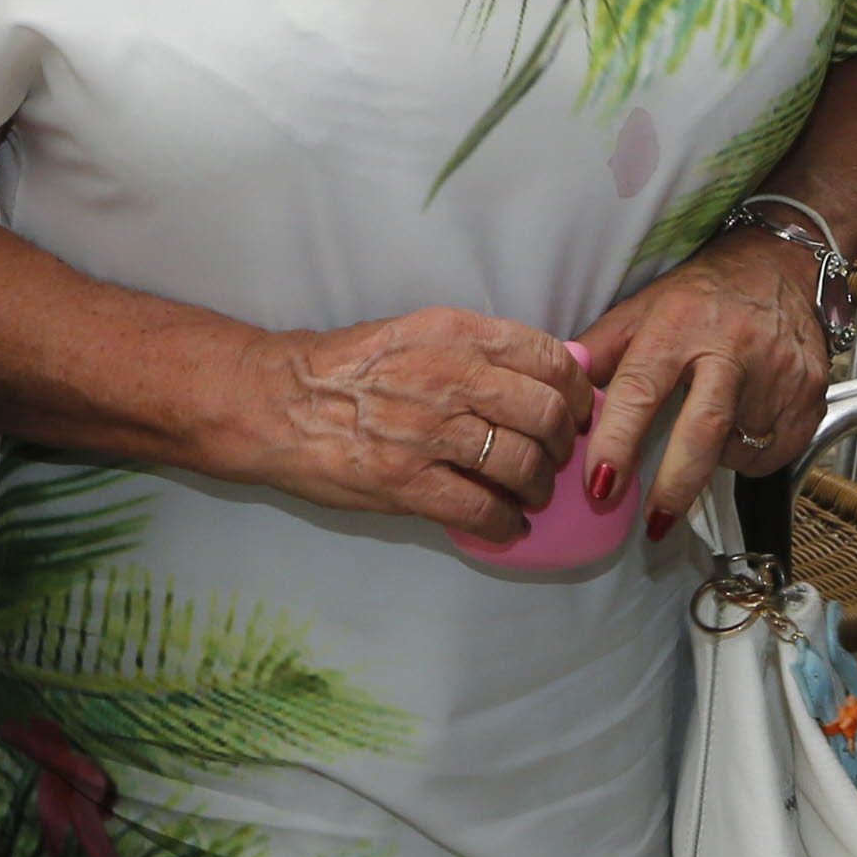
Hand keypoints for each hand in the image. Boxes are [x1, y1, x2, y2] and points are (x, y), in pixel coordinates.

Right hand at [222, 307, 588, 540]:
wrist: (278, 402)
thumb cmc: (349, 367)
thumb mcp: (416, 333)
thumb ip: (479, 350)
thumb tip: (556, 371)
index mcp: (453, 332)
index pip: (547, 357)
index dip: (577, 391)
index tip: (578, 410)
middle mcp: (448, 376)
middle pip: (546, 415)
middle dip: (563, 444)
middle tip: (555, 457)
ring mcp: (428, 432)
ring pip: (522, 466)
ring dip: (537, 487)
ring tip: (529, 493)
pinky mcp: (407, 483)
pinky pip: (483, 510)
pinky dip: (506, 523)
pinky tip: (505, 523)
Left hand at [573, 227, 829, 538]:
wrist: (781, 264)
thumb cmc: (702, 292)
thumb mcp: (641, 307)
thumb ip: (600, 350)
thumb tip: (562, 392)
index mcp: (678, 325)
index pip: (640, 390)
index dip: (617, 441)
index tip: (601, 484)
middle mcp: (731, 347)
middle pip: (702, 431)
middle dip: (675, 485)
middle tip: (655, 522)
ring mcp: (777, 373)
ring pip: (738, 448)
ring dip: (715, 457)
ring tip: (710, 422)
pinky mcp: (810, 394)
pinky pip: (775, 453)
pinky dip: (752, 453)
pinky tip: (745, 419)